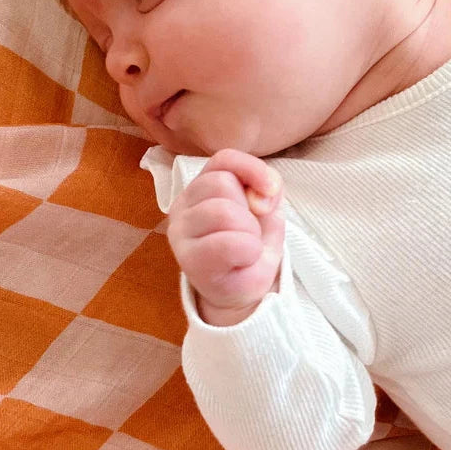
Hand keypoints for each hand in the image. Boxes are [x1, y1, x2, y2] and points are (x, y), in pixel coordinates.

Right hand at [166, 148, 284, 325]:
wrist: (243, 290)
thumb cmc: (250, 245)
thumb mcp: (267, 209)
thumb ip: (267, 187)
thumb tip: (261, 194)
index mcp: (201, 186)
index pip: (224, 158)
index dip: (252, 169)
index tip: (270, 192)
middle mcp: (182, 205)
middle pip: (222, 183)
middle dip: (249, 210)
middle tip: (248, 233)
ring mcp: (180, 232)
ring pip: (222, 210)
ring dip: (248, 232)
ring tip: (245, 248)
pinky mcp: (188, 259)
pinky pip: (227, 242)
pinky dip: (248, 251)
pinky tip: (241, 261)